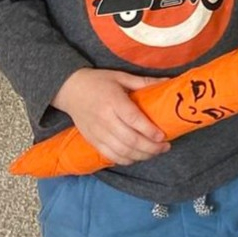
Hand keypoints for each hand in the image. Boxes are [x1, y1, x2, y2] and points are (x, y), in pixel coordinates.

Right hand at [52, 68, 169, 165]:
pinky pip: (110, 155)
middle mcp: (104, 119)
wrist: (69, 89)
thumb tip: (168, 82)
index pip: (133, 119)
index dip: (149, 130)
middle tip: (165, 147)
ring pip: (121, 151)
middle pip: (130, 140)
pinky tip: (137, 157)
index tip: (163, 136)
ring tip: (155, 153)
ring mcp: (97, 132)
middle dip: (150, 147)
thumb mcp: (121, 76)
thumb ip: (144, 82)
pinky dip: (125, 160)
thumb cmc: (98, 81)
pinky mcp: (92, 140)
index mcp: (113, 101)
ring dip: (141, 156)